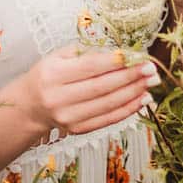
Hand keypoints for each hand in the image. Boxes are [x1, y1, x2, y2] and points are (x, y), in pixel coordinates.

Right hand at [6, 45, 157, 137]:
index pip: (90, 67)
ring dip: (134, 93)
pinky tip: (142, 99)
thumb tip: (123, 55)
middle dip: (131, 77)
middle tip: (152, 69)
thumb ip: (88, 53)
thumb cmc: (49, 75)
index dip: (116, 62)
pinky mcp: (77, 130)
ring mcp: (68, 117)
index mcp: (54, 74)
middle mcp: (59, 97)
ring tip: (151, 82)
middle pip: (102, 87)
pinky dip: (128, 109)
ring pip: (108, 104)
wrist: (30, 105)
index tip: (138, 56)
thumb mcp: (60, 56)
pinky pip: (108, 119)